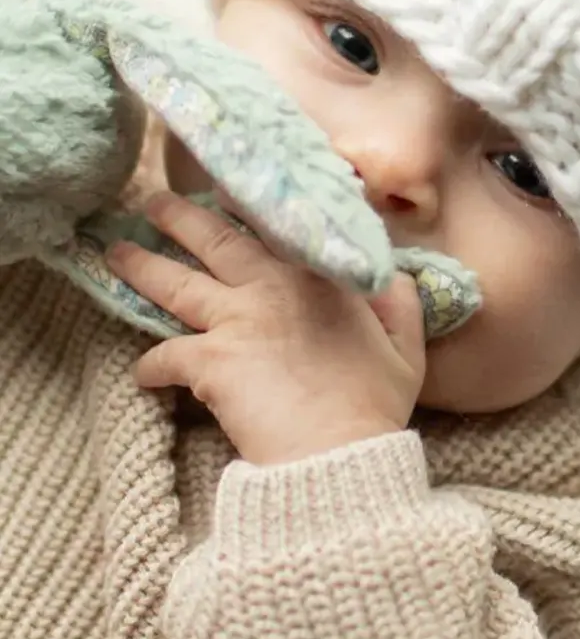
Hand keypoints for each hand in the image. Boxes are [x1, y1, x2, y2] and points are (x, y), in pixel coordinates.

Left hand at [106, 191, 425, 464]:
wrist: (337, 452)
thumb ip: (399, 304)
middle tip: (154, 202)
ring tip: (116, 254)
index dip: (248, 205)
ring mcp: (237, 320)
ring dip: (142, 267)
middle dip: (180, 217)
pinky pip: (165, 355)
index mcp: (320, 276)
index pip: (277, 226)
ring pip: (176, 284)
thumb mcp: (405, 348)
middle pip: (215, 240)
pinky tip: (143, 374)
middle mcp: (272, 286)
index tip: (226, 186)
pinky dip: (150, 365)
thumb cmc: (373, 405)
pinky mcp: (209, 361)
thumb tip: (395, 275)